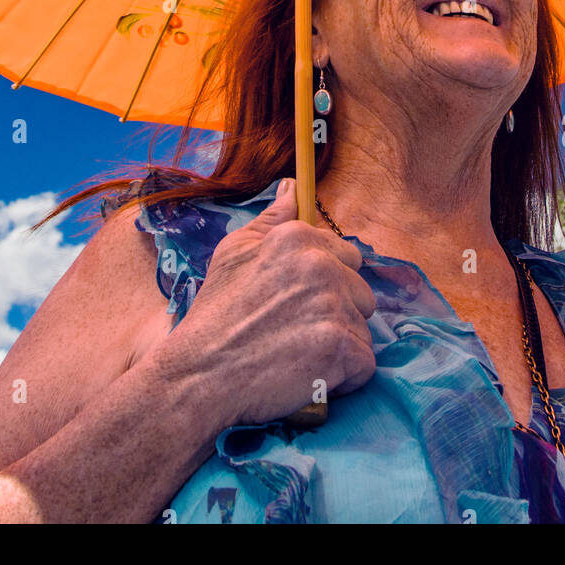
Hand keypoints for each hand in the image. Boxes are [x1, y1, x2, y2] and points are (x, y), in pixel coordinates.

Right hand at [159, 179, 376, 428]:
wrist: (200, 374)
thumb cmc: (216, 314)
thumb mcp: (234, 252)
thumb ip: (272, 218)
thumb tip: (292, 187)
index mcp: (298, 238)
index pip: (346, 255)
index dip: (327, 283)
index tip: (299, 303)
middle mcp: (320, 266)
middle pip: (360, 291)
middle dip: (338, 312)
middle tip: (296, 331)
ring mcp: (334, 306)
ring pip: (362, 327)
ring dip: (339, 344)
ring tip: (299, 354)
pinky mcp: (342, 349)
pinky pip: (364, 363)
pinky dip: (344, 376)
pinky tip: (312, 375)